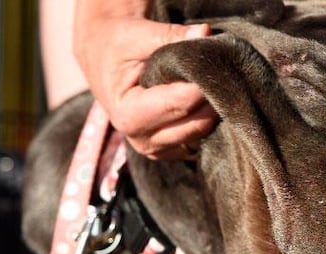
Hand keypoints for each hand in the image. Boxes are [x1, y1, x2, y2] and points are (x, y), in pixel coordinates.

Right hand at [73, 1, 217, 158]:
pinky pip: (199, 138)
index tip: (219, 66)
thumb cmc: (118, 44)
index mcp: (128, 114)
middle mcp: (141, 138)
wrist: (102, 56)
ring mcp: (155, 148)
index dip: (204, 84)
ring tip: (214, 82)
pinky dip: (207, 120)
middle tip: (223, 72)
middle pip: (196, 124)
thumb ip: (171, 36)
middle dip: (214, 98)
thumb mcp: (137, 34)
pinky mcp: (168, 149)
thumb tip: (205, 33)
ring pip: (202, 133)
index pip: (180, 103)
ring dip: (213, 109)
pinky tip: (206, 97)